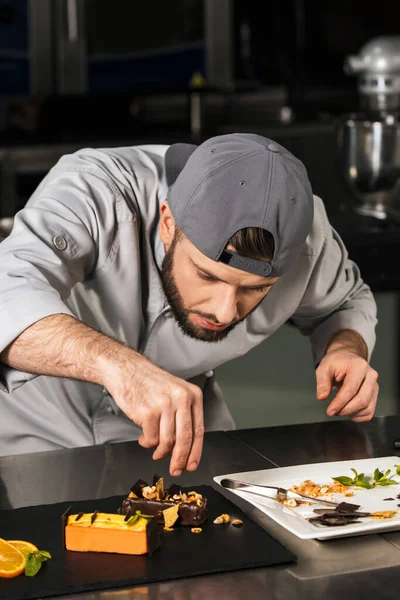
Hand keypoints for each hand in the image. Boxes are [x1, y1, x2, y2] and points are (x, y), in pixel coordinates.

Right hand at [101, 350, 203, 476]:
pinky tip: (143, 438)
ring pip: (167, 442)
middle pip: (184, 439)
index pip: (198, 430)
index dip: (195, 452)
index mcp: (192, 394)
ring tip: (155, 450)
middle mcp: (182, 398)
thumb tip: (184, 448)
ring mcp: (165, 405)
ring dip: (160, 452)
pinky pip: (151, 439)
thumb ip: (182, 416)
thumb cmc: (148, 383)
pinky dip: (147, 443)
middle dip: (180, 460)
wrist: (126, 369)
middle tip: (176, 470)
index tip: (192, 465)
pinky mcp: (148, 412)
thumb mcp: (174, 392)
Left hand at [316, 349, 378, 421]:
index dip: (340, 403)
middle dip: (345, 410)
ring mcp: (375, 386)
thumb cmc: (337, 363)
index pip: (351, 389)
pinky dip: (358, 416)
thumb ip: (322, 382)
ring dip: (351, 413)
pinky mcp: (375, 395)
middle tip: (332, 412)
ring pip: (367, 408)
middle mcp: (371, 376)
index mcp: (359, 367)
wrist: (347, 359)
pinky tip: (348, 411)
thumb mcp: (324, 367)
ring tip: (339, 410)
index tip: (329, 411)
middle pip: (362, 400)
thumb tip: (322, 397)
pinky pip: (369, 412)